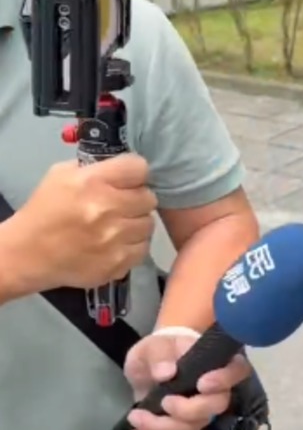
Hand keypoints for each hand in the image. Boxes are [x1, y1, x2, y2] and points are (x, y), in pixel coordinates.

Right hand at [8, 154, 156, 291]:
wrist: (26, 254)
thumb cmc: (44, 211)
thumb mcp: (61, 175)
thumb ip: (95, 167)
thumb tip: (122, 167)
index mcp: (93, 182)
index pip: (139, 168)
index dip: (135, 174)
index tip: (128, 180)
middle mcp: (107, 208)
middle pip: (148, 197)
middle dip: (136, 200)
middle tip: (121, 206)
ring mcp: (115, 238)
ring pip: (148, 224)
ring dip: (136, 224)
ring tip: (117, 226)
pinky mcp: (117, 262)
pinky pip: (142, 248)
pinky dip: (132, 246)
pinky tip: (116, 244)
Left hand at [123, 331, 252, 429]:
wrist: (149, 365)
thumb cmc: (159, 349)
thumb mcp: (155, 346)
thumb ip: (160, 355)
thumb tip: (166, 373)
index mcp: (215, 363)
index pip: (237, 371)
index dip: (224, 380)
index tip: (202, 384)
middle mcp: (214, 390)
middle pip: (216, 406)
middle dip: (187, 410)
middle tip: (164, 401)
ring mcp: (199, 412)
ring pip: (192, 428)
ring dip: (161, 428)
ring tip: (135, 417)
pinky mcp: (182, 427)